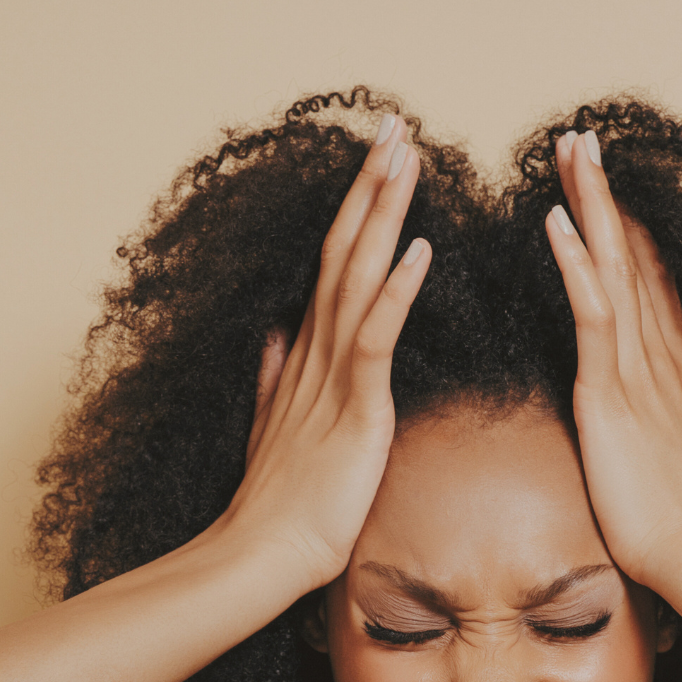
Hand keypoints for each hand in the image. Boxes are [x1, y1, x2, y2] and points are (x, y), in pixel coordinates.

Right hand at [214, 114, 431, 591]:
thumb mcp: (276, 427)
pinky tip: (417, 250)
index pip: (335, 263)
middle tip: (396, 126)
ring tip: (406, 157)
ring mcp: (332, 376)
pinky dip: (395, 291)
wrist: (264, 555)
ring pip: (358, 275)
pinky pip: (376, 338)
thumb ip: (278, 377)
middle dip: (372, 186)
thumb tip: (276, 336)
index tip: (378, 160)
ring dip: (384, 213)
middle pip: (345, 249)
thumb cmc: (280, 505)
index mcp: (309, 355)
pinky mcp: (355, 408)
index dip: (358, 208)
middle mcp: (317, 351)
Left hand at [543, 130, 681, 591]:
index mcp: (674, 369)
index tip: (612, 186)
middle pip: (630, 258)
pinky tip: (556, 224)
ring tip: (568, 153)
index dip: (630, 230)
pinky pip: (592, 317)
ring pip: (612, 269)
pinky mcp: (612, 396)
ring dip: (590, 206)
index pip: (648, 281)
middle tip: (581, 140)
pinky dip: (576, 267)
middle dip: (606, 196)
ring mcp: (639, 371)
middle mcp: (661, 356)